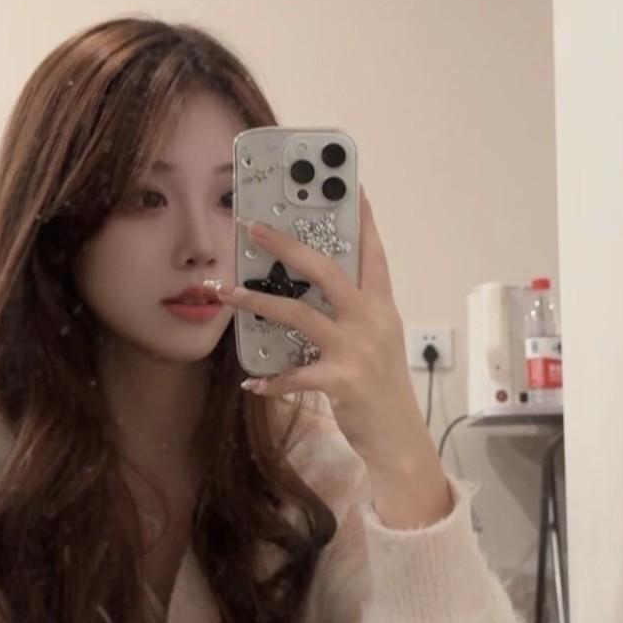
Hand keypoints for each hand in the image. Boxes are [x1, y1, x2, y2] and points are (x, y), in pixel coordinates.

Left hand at [206, 185, 429, 470]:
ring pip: (299, 313)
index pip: (373, 253)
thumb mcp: (378, 339)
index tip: (350, 186)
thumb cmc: (382, 386)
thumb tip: (309, 290)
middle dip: (285, 245)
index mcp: (381, 306)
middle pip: (326, 269)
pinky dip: (271, 378)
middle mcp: (371, 320)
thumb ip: (353, 312)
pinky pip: (296, 374)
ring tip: (224, 291)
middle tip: (252, 226)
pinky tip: (251, 382)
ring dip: (256, 300)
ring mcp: (356, 349)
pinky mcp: (342, 381)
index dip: (362, 218)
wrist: (399, 437)